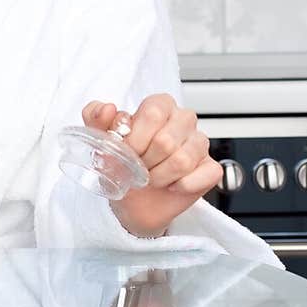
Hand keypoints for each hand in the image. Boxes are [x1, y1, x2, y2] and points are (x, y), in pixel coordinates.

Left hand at [80, 95, 221, 238]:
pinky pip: (205, 175)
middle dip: (145, 162)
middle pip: (166, 140)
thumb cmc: (123, 164)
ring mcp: (200, 142)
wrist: (133, 201)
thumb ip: (96, 118)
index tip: (127, 152)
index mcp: (159, 105)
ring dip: (160, 177)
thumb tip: (106, 109)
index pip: (152, 113)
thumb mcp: (101, 140)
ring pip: (183, 160)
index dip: (136, 138)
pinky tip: (171, 185)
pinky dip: (182, 186)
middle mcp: (183, 119)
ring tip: (151, 177)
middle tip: (138, 168)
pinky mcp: (211, 167)